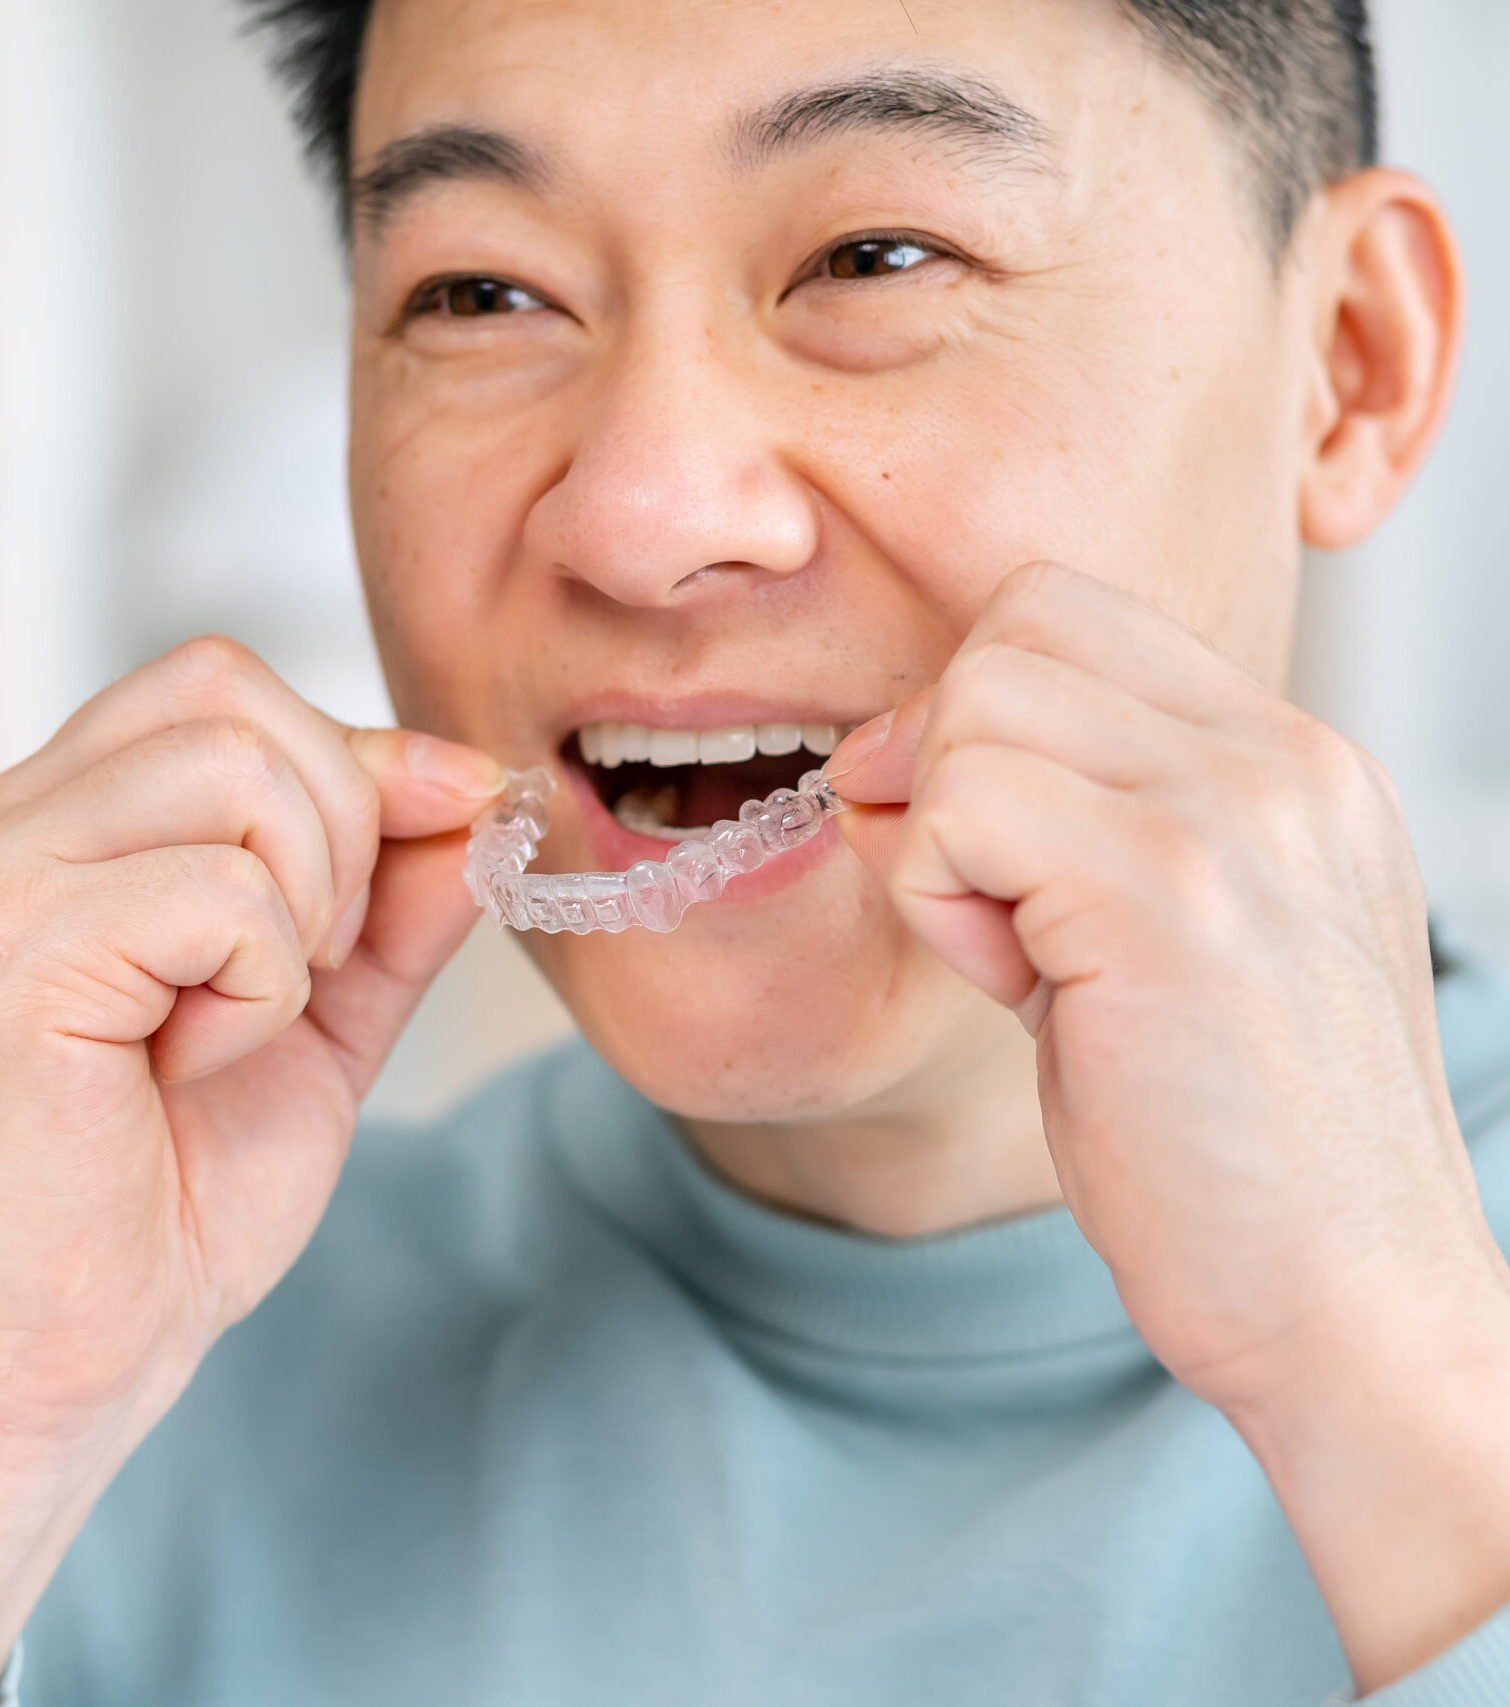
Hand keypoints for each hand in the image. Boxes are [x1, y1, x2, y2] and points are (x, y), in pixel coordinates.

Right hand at [0, 637, 503, 1651]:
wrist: (76, 1353)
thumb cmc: (167, 1200)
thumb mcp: (321, 1019)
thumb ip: (389, 904)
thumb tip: (472, 793)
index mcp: (80, 830)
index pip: (220, 690)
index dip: (362, 746)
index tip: (460, 804)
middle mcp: (21, 827)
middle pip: (225, 691)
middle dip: (344, 814)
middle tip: (315, 961)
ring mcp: (7, 880)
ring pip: (232, 767)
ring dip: (305, 903)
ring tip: (246, 1014)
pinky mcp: (21, 949)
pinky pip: (218, 888)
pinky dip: (259, 983)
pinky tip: (192, 1062)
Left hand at [829, 562, 1509, 1689]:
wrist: (1348, 1306)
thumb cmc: (1236, 1149)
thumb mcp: (1158, 943)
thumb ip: (1054, 829)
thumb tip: (880, 762)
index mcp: (1289, 763)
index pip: (1070, 613)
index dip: (979, 711)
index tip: (982, 842)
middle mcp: (1280, 762)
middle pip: (1012, 630)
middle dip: (943, 755)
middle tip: (981, 899)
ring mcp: (1235, 817)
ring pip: (975, 703)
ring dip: (940, 836)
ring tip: (1012, 959)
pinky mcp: (1167, 898)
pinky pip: (961, 806)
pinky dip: (937, 894)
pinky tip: (1012, 990)